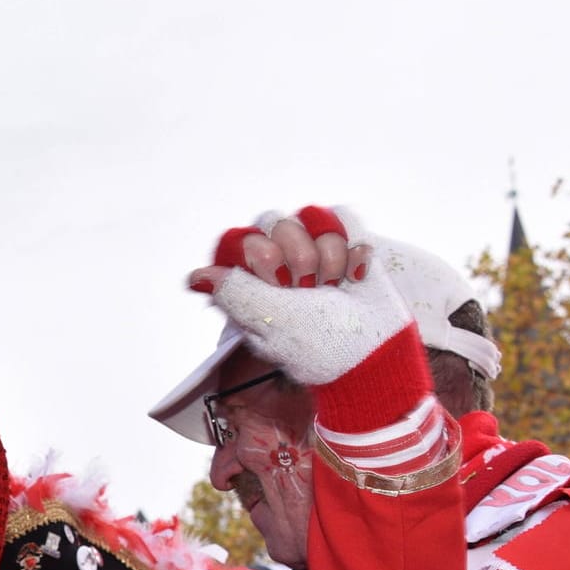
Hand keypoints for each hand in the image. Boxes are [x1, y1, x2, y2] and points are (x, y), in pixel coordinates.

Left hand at [189, 206, 412, 385]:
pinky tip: (354, 279)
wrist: (374, 353)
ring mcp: (310, 248)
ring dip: (329, 256)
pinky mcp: (345, 242)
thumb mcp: (273, 321)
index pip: (239, 238)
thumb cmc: (319, 345)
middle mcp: (275, 259)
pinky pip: (344, 218)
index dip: (260, 254)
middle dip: (300, 257)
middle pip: (274, 220)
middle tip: (309, 290)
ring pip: (310, 216)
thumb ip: (236, 292)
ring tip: (333, 288)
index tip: (278, 283)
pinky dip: (354, 252)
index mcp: (249, 280)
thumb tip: (195, 278)